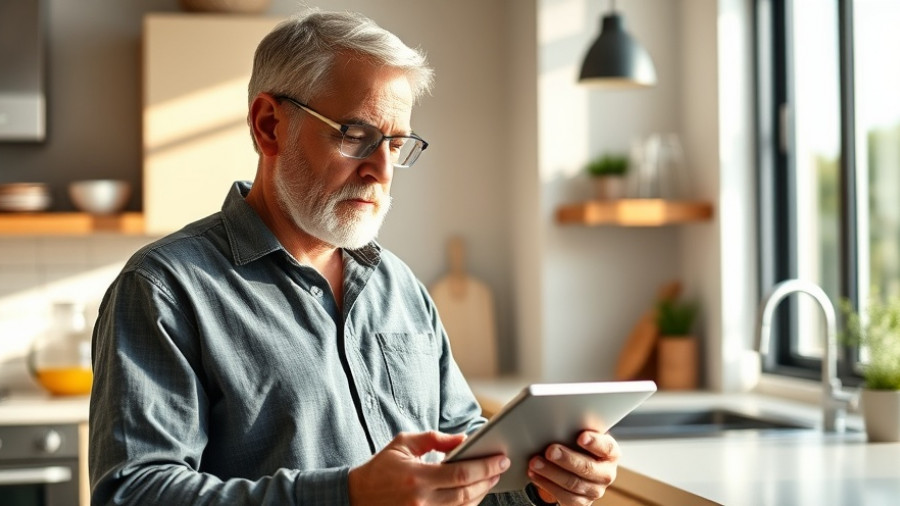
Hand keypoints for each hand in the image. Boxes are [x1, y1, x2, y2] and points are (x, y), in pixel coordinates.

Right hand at [348, 431, 509, 505]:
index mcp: (417, 477)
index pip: (461, 472)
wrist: (355, 497)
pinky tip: (474, 493)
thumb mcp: (404, 444)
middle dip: (488, 479)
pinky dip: (466, 505)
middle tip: (502, 466)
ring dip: (481, 493)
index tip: (501, 458)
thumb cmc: (380, 468)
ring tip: (491, 478)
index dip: (485, 466)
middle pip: (467, 493)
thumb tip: (464, 438)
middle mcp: (421, 500)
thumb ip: (435, 439)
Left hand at [527, 431, 619, 505]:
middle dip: (566, 459)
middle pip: (588, 468)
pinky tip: (535, 475)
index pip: (607, 447)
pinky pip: (565, 497)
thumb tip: (556, 421)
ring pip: (574, 484)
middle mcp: (606, 473)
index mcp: (610, 453)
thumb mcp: (580, 435)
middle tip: (549, 450)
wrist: (576, 469)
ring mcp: (595, 490)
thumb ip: (575, 429)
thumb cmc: (577, 446)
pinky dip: (547, 485)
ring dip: (551, 472)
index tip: (580, 436)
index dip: (595, 442)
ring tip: (534, 462)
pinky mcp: (582, 502)